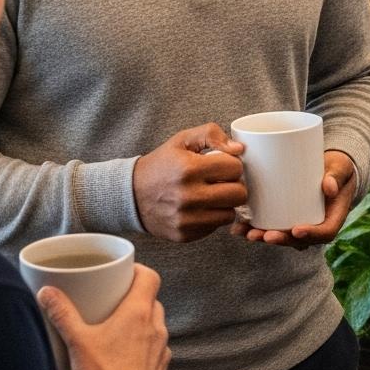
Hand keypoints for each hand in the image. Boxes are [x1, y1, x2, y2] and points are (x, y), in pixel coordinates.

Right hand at [39, 265, 168, 369]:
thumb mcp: (77, 341)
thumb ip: (62, 314)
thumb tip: (47, 293)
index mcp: (139, 313)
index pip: (150, 277)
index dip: (138, 271)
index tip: (123, 272)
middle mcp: (156, 328)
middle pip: (151, 300)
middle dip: (134, 297)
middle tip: (113, 300)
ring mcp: (161, 350)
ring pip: (154, 324)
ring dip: (140, 322)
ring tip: (116, 328)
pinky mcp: (160, 369)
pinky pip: (155, 348)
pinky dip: (143, 345)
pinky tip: (124, 355)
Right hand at [132, 124, 248, 242]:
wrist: (131, 195)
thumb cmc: (160, 165)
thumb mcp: (182, 140)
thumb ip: (211, 135)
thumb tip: (238, 149)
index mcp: (189, 169)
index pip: (235, 168)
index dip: (233, 164)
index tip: (223, 165)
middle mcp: (188, 196)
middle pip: (239, 194)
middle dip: (235, 185)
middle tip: (223, 181)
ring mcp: (186, 219)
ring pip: (230, 213)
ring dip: (225, 203)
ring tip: (212, 194)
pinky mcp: (185, 234)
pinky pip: (214, 227)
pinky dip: (212, 216)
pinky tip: (200, 207)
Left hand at [235, 150, 359, 248]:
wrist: (330, 169)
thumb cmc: (337, 169)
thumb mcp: (340, 169)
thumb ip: (336, 176)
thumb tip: (329, 187)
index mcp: (333, 218)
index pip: (325, 233)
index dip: (311, 234)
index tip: (296, 229)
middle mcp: (316, 226)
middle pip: (299, 240)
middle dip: (281, 239)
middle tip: (266, 235)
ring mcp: (300, 223)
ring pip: (283, 237)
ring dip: (264, 238)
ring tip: (246, 233)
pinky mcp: (286, 218)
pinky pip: (273, 227)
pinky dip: (256, 228)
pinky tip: (238, 227)